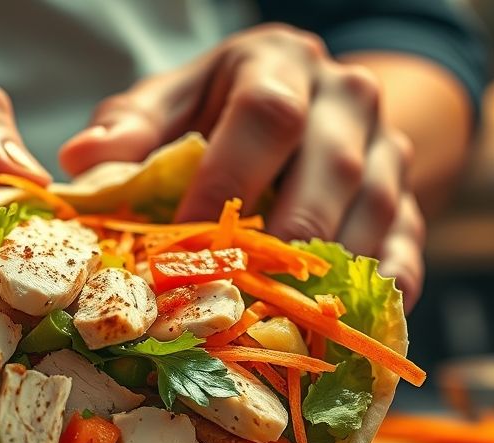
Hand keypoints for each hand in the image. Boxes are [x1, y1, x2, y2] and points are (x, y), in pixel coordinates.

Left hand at [60, 24, 423, 308]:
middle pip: (333, 166)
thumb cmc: (216, 112)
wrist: (306, 108)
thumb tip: (82, 165)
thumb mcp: (169, 103)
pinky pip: (406, 250)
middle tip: (239, 292)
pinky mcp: (411, 201)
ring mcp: (388, 150)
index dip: (227, 180)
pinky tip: (338, 329)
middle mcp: (347, 99)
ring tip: (282, 321)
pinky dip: (376, 295)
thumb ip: (130, 130)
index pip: (267, 114)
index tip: (184, 239)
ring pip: (376, 211)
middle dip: (284, 236)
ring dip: (329, 273)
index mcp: (280, 63)